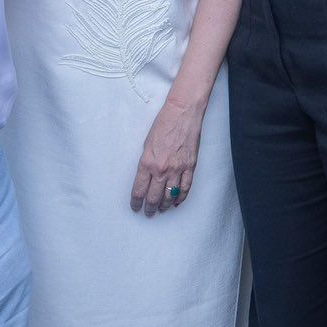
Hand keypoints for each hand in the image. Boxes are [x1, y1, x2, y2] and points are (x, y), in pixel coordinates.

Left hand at [130, 95, 204, 216]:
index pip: (139, 191)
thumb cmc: (163, 124)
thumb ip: (146, 163)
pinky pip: (186, 187)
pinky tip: (176, 202)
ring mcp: (177, 169)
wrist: (183, 114)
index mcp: (147, 163)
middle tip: (148, 212)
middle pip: (154, 197)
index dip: (136, 203)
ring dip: (164, 205)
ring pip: (170, 196)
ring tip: (161, 209)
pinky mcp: (190, 166)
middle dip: (150, 208)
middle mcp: (161, 169)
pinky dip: (181, 197)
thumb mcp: (147, 144)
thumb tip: (146, 177)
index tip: (135, 207)